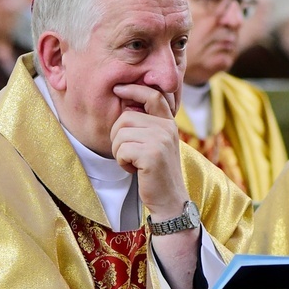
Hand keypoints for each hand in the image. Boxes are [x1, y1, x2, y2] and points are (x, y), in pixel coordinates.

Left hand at [110, 84, 187, 219]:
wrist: (170, 200)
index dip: (134, 89)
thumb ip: (148, 125)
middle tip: (130, 154)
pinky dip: (122, 162)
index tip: (118, 88)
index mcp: (169, 123)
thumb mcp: (157, 143)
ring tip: (135, 163)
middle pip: (126, 118)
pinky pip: (121, 150)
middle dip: (118, 137)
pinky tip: (135, 170)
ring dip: (120, 152)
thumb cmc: (157, 172)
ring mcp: (161, 140)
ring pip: (120, 134)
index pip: (152, 95)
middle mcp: (167, 128)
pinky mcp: (152, 155)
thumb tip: (125, 105)